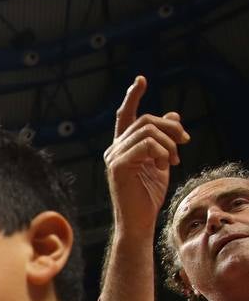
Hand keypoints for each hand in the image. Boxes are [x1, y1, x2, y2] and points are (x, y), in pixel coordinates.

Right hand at [105, 75, 188, 236]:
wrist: (139, 221)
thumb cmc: (148, 196)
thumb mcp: (162, 161)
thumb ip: (166, 139)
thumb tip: (174, 114)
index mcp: (122, 147)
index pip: (125, 116)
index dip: (133, 96)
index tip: (141, 79)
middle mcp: (114, 149)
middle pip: (145, 120)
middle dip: (170, 126)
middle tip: (186, 140)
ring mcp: (113, 157)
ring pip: (147, 131)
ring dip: (170, 142)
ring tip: (175, 159)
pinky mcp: (118, 166)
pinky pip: (146, 145)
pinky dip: (162, 151)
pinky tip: (166, 164)